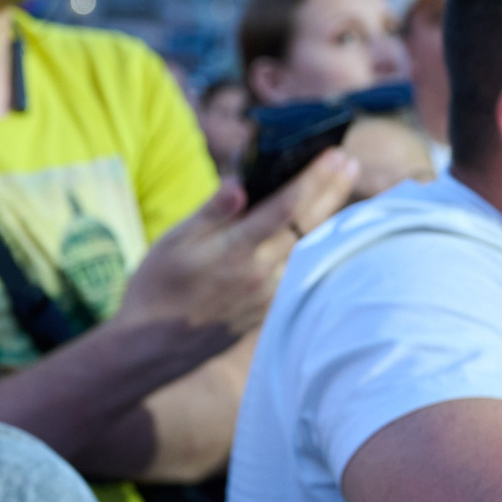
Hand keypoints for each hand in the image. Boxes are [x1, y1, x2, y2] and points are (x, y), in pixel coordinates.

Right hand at [114, 149, 358, 353]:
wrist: (152, 347)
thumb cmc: (156, 287)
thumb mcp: (171, 242)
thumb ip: (210, 213)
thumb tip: (238, 183)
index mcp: (235, 250)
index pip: (286, 207)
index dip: (313, 179)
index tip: (333, 155)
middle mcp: (260, 273)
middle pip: (307, 225)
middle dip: (331, 190)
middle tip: (350, 162)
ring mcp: (268, 295)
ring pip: (308, 249)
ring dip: (327, 217)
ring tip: (340, 189)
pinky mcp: (268, 311)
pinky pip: (298, 272)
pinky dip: (312, 246)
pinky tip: (317, 231)